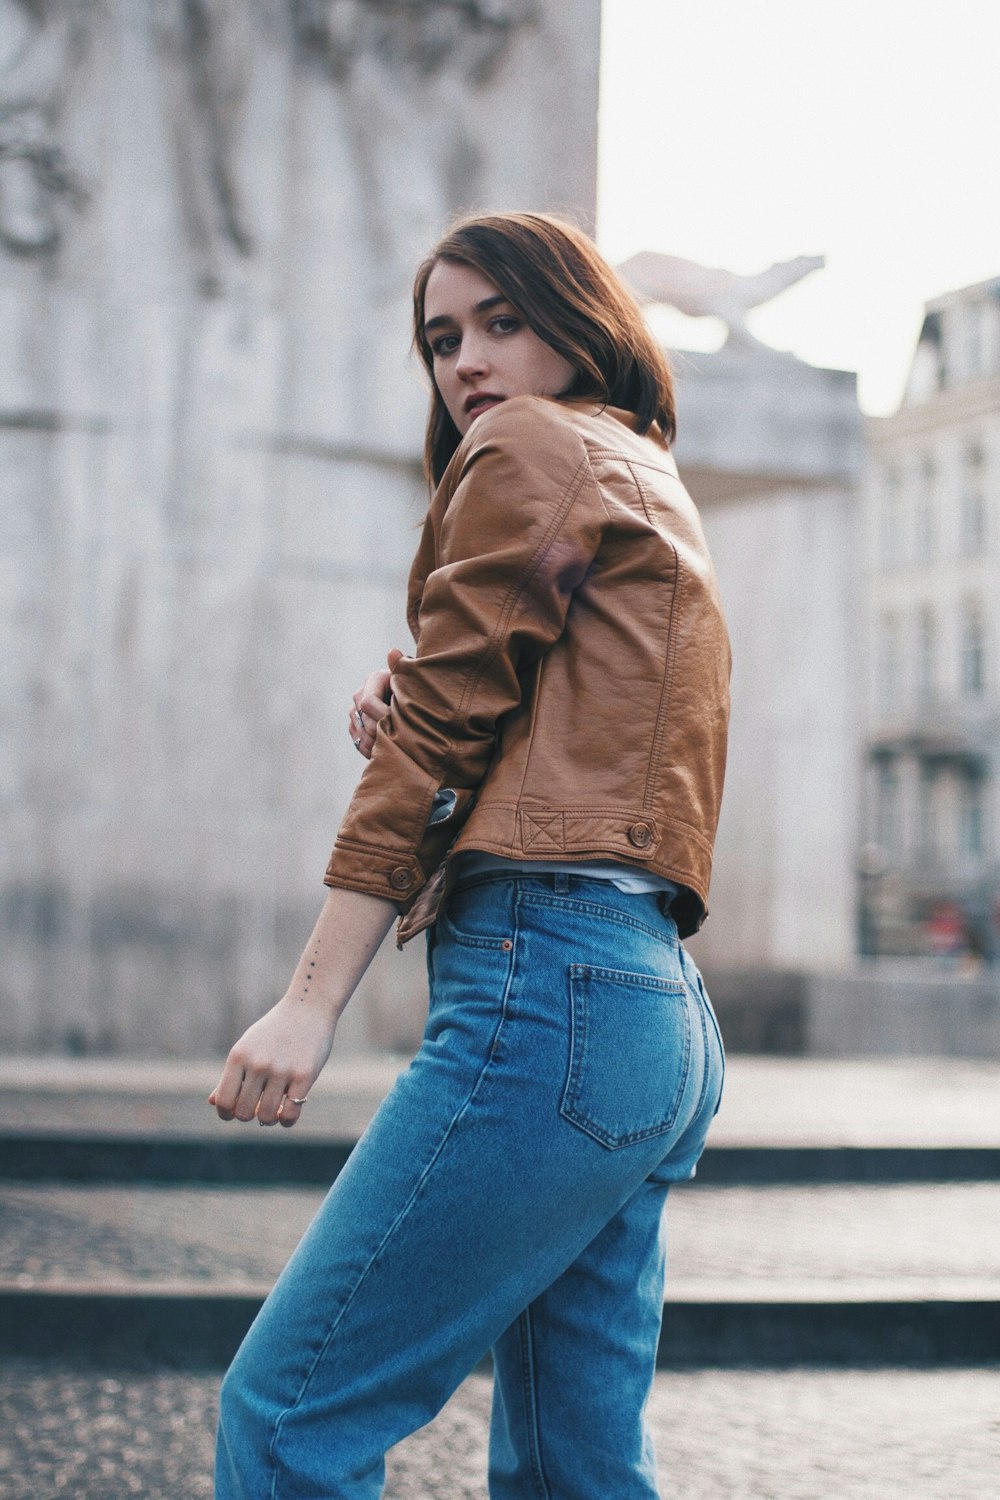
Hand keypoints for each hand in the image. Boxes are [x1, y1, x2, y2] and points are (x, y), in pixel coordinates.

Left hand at [208, 994, 337, 1128]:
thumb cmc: (275, 1031)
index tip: (233, 1112)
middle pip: (243, 1112)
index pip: (223, 1101)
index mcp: (239, 1056)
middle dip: (248, 1116)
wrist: (308, 1007)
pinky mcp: (304, 1075)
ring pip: (266, 1116)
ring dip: (268, 1119)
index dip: (226, 1113)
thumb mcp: (248, 1047)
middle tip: (257, 1108)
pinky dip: (286, 1121)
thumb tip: (213, 1102)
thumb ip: (232, 1075)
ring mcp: (281, 1070)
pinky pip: (290, 1114)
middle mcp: (258, 1063)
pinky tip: (287, 1113)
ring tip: (273, 1111)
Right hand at [350, 646, 405, 758]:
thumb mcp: (408, 678)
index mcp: (372, 681)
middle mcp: (358, 696)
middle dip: (382, 732)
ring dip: (377, 744)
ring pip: (361, 735)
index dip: (382, 715)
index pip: (367, 703)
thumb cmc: (412, 687)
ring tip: (394, 747)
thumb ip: (402, 668)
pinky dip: (372, 751)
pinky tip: (386, 750)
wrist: (408, 697)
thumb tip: (393, 652)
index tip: (397, 721)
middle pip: (364, 722)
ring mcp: (354, 712)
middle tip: (400, 739)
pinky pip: (359, 744)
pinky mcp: (355, 727)